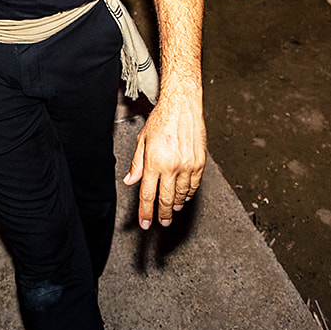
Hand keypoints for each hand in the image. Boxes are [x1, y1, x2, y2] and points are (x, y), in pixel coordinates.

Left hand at [124, 87, 206, 227]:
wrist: (182, 106)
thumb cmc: (161, 120)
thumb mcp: (142, 141)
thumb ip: (136, 164)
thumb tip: (130, 181)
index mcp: (154, 163)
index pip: (148, 195)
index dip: (146, 213)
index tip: (145, 223)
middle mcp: (171, 167)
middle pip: (166, 199)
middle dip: (163, 214)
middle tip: (162, 222)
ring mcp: (188, 166)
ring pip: (182, 194)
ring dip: (177, 204)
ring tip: (173, 209)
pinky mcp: (200, 163)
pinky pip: (195, 185)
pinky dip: (190, 193)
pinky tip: (185, 195)